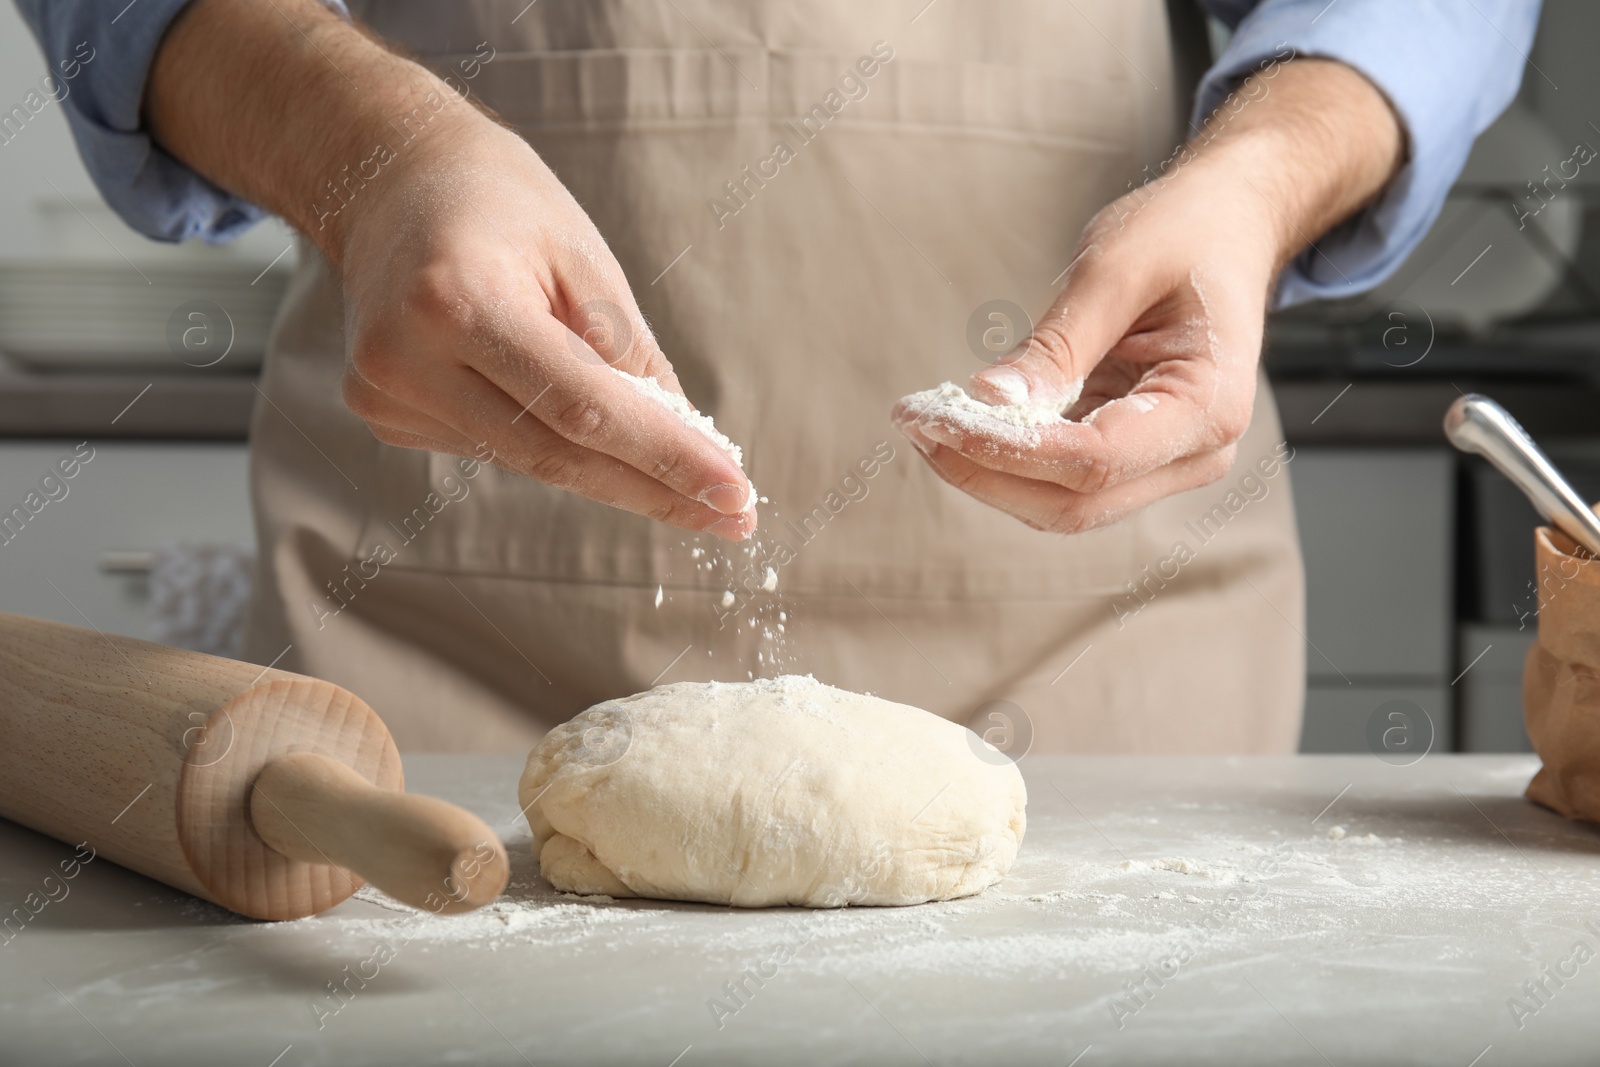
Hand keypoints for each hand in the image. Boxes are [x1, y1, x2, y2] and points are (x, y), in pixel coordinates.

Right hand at [336, 121, 756, 540]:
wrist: (385, 178)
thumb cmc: (497, 202)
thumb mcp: (581, 254)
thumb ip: (629, 352)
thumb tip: (686, 443)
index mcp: (456, 301)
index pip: (582, 407)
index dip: (665, 458)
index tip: (736, 496)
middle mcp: (407, 360)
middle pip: (554, 456)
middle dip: (654, 491)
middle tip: (733, 518)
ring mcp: (387, 396)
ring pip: (528, 460)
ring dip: (611, 470)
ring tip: (680, 473)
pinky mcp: (386, 416)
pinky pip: (496, 446)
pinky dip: (550, 438)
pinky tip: (564, 408)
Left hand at [891, 59, 1400, 533]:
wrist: (1226, 227)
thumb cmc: (1184, 234)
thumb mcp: (1115, 269)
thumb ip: (1056, 345)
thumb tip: (990, 402)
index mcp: (1209, 405)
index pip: (1096, 458)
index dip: (1010, 451)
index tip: (937, 420)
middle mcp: (1196, 451)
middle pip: (1075, 501)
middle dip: (986, 472)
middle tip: (915, 422)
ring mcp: (1168, 462)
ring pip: (1064, 503)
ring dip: (989, 473)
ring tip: (926, 420)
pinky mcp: (1135, 455)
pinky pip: (1063, 477)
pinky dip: (1009, 458)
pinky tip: (962, 421)